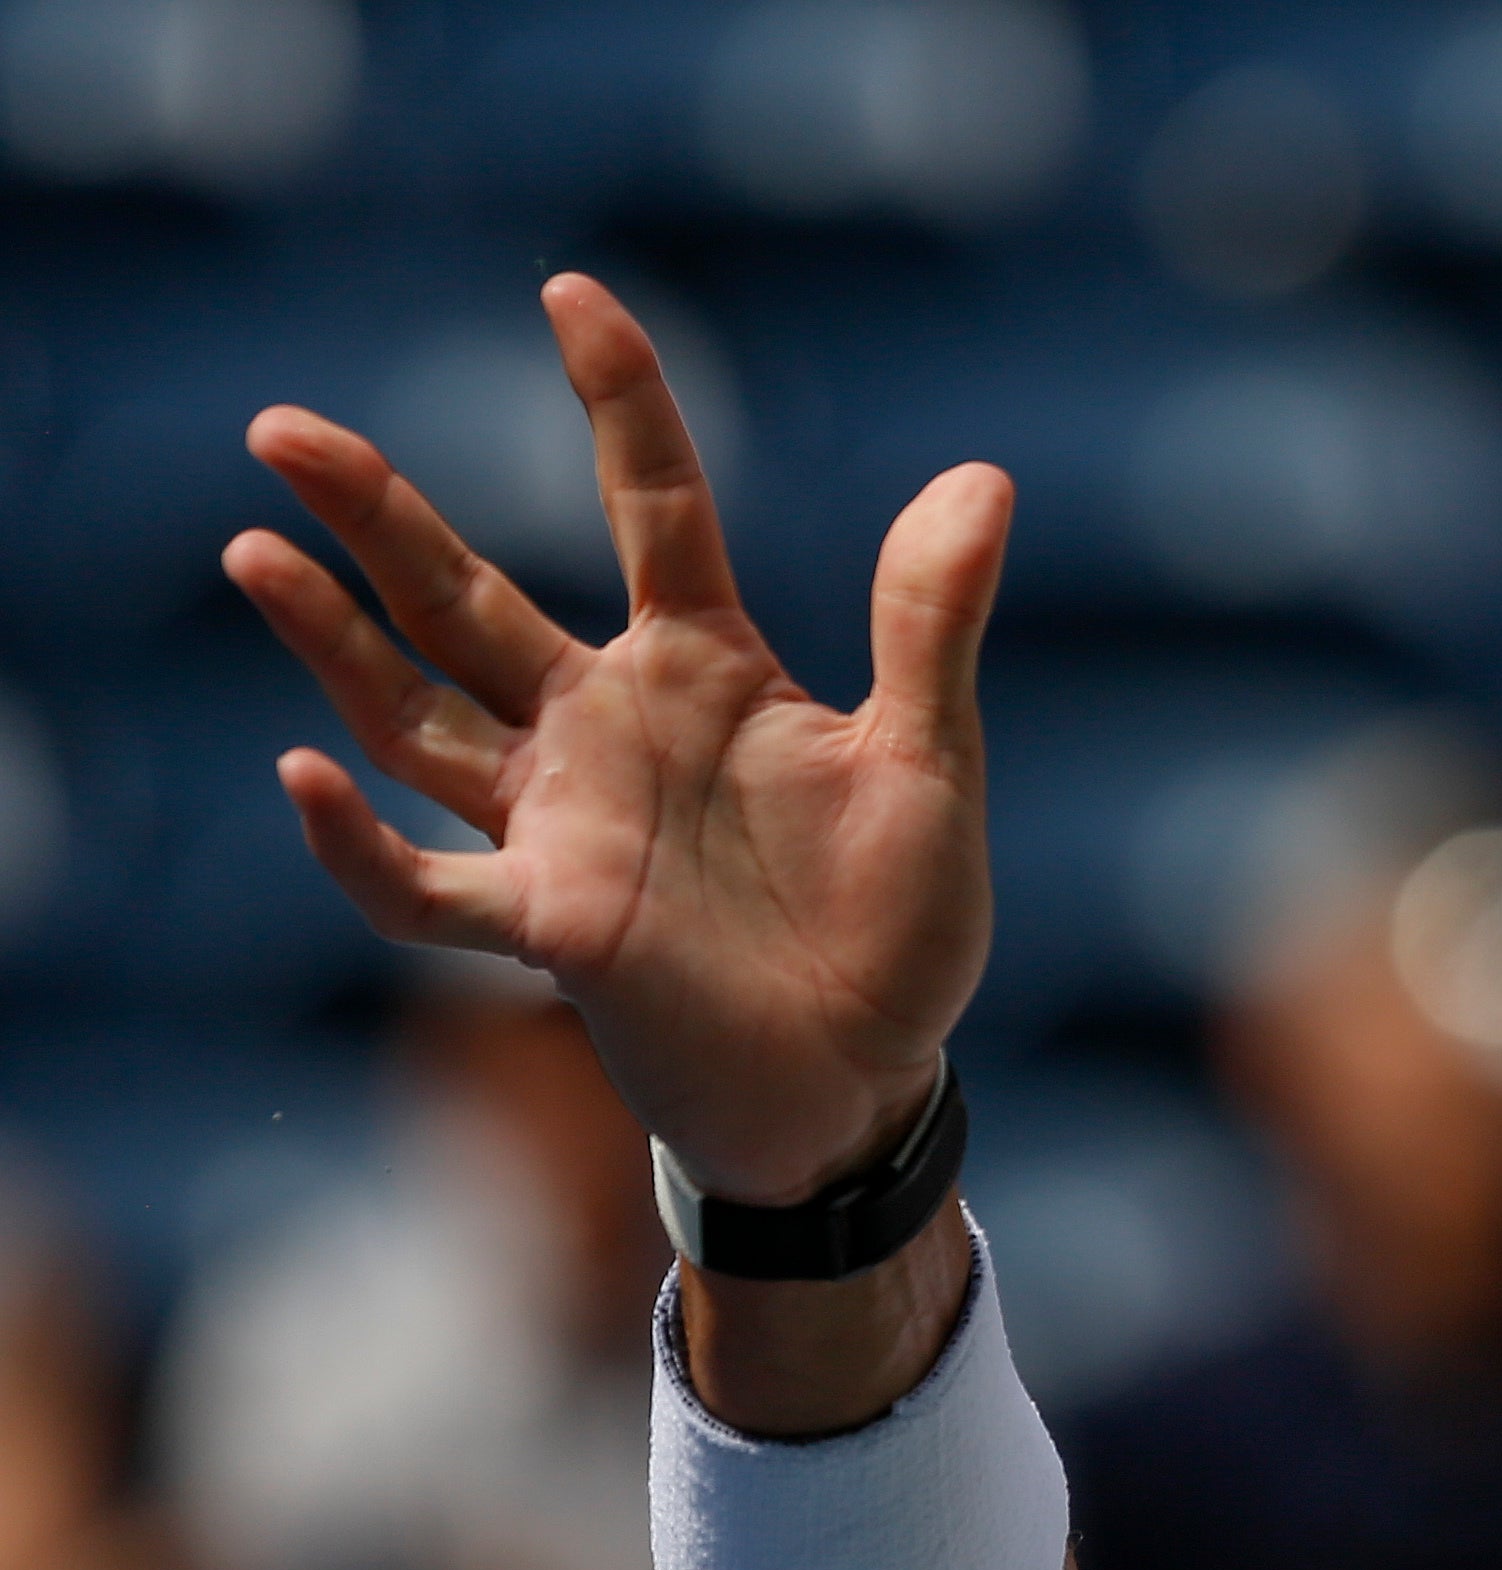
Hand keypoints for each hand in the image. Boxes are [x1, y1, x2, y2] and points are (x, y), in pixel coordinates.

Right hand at [225, 274, 1012, 1200]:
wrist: (867, 1078)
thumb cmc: (897, 924)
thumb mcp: (930, 765)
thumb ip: (932, 626)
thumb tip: (983, 479)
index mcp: (704, 668)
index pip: (650, 505)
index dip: (617, 402)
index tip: (570, 293)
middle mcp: (606, 728)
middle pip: (463, 598)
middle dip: (374, 514)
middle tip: (280, 430)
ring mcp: (563, 824)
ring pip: (411, 715)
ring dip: (332, 643)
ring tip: (253, 550)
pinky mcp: (548, 926)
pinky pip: (424, 885)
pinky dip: (359, 844)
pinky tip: (305, 777)